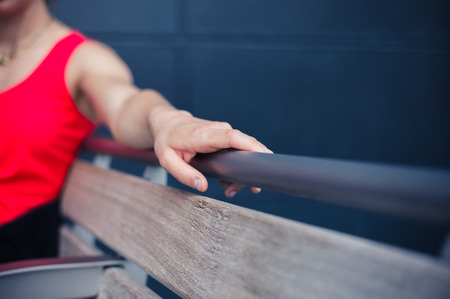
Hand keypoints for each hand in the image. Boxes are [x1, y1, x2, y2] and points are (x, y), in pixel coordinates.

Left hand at [150, 109, 271, 196]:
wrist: (168, 122)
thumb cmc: (167, 141)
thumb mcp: (167, 160)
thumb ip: (183, 174)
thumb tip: (202, 187)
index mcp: (203, 135)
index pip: (232, 137)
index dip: (250, 145)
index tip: (265, 155)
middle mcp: (217, 129)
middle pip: (243, 146)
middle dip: (248, 169)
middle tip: (238, 190)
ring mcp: (223, 130)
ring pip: (243, 149)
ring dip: (242, 171)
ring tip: (229, 189)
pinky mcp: (226, 135)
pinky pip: (239, 148)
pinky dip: (238, 165)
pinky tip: (229, 179)